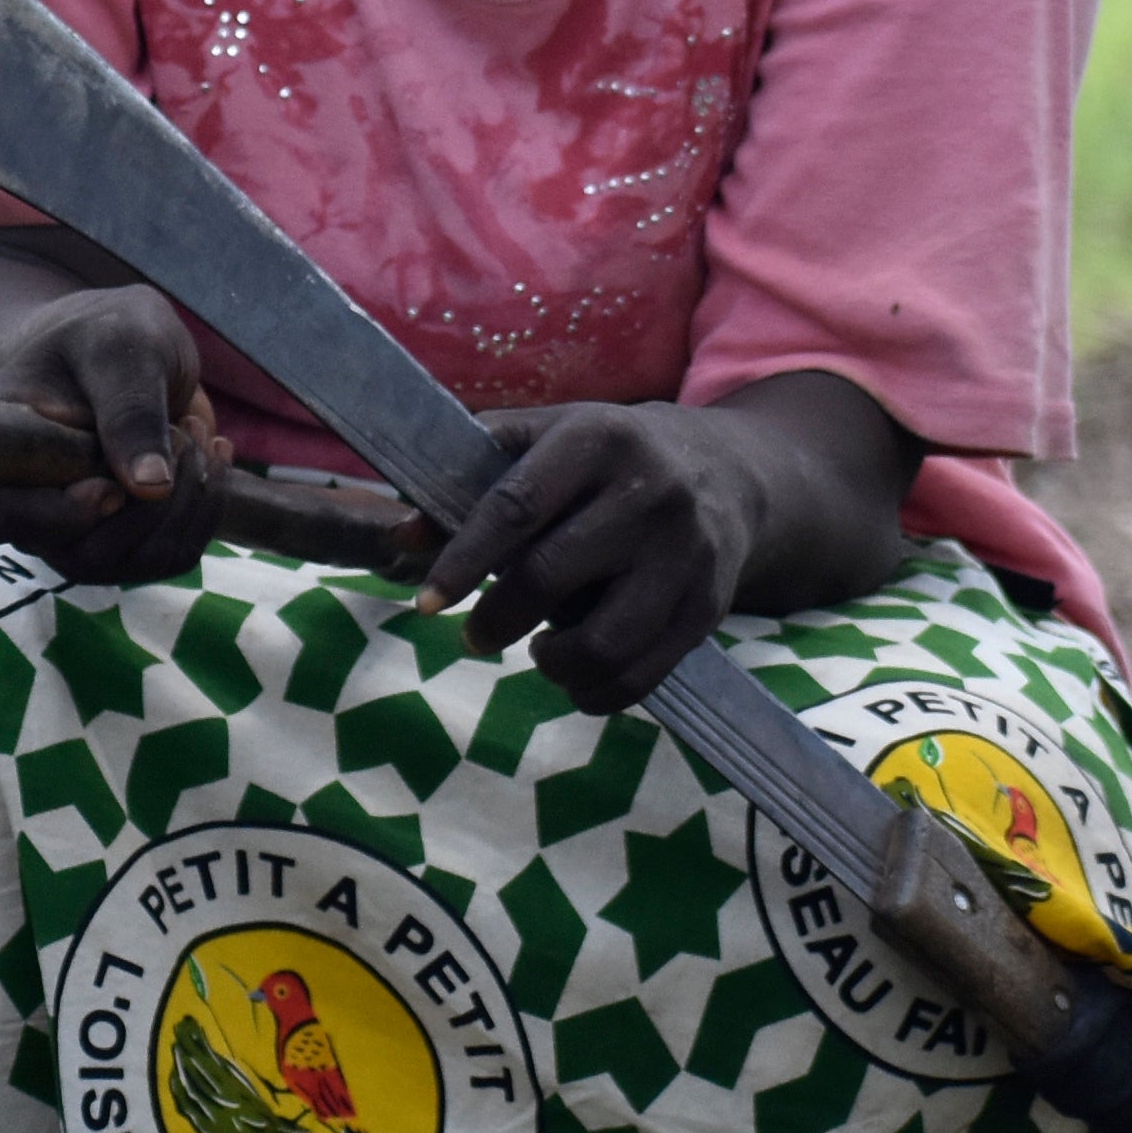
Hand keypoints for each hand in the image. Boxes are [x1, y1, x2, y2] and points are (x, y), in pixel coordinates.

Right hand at [0, 285, 234, 585]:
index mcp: (1, 451)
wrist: (132, 348)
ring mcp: (80, 531)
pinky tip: (210, 453)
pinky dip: (206, 508)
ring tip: (195, 429)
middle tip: (181, 431)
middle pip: (80, 554)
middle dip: (148, 507)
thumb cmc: (107, 334)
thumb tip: (149, 487)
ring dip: (185, 503)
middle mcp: (33, 504)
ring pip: (133, 563)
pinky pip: (171, 556)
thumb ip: (129, 408)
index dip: (52, 517)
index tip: (109, 489)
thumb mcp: (119, 347)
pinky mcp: (129, 540)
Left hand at [417, 402, 763, 711]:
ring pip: (603, 642)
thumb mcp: (546, 440)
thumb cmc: (608, 457)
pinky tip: (576, 677)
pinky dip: (597, 693)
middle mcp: (648, 494)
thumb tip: (404, 536)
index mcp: (596, 439)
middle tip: (474, 635)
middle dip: (497, 619)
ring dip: (551, 664)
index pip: (515, 505)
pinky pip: (642, 675)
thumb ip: (473, 478)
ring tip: (538, 653)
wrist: (727, 472)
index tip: (427, 602)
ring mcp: (685, 555)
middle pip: (551, 576)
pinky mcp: (708, 607)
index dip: (463, 559)